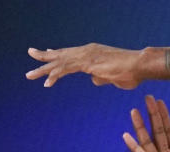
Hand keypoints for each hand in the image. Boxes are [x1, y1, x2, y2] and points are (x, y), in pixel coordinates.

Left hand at [26, 44, 140, 88]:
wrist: (140, 65)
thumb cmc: (131, 72)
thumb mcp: (112, 77)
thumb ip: (101, 78)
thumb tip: (94, 80)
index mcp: (93, 53)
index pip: (71, 53)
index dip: (58, 54)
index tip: (47, 53)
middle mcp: (87, 51)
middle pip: (61, 54)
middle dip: (44, 57)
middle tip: (30, 54)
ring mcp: (86, 56)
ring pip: (60, 62)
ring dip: (44, 69)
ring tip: (29, 75)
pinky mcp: (88, 63)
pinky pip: (67, 69)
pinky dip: (56, 76)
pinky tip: (47, 83)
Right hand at [123, 95, 169, 151]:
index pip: (168, 129)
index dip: (163, 115)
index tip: (158, 101)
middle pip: (156, 131)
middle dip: (152, 115)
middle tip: (147, 98)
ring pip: (147, 141)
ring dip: (140, 127)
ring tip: (134, 112)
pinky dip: (134, 147)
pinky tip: (126, 136)